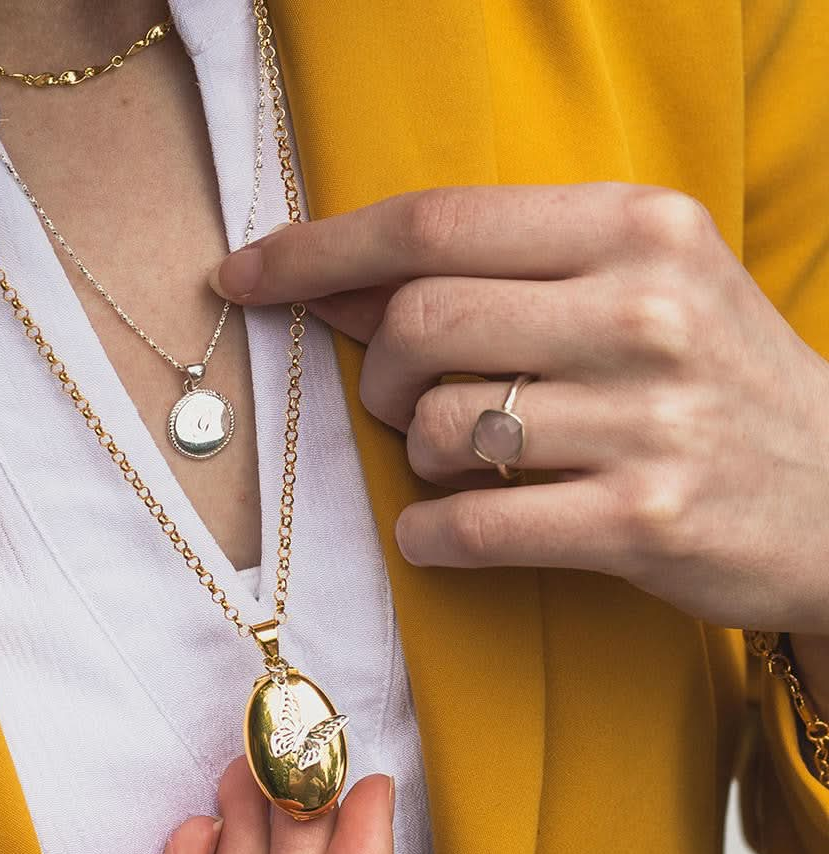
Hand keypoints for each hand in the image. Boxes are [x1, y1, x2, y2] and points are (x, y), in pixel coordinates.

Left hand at [211, 185, 828, 632]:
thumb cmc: (708, 379)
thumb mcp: (629, 291)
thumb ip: (495, 277)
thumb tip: (338, 285)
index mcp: (636, 226)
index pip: (435, 222)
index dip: (318, 250)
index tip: (244, 275)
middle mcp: (648, 307)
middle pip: (420, 322)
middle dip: (379, 372)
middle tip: (407, 400)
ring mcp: (652, 418)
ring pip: (442, 427)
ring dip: (419, 454)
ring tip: (466, 463)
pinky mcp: (645, 519)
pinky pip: (473, 526)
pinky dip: (430, 533)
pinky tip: (443, 530)